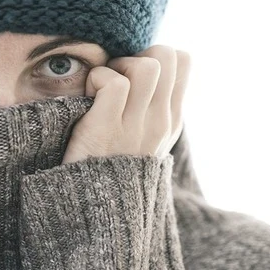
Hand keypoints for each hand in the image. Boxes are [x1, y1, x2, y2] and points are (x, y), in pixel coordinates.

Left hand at [61, 45, 190, 164]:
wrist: (94, 216)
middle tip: (115, 79)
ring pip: (146, 65)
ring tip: (100, 89)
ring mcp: (136, 127)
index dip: (154, 55)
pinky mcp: (106, 131)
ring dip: (117, 66)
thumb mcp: (140, 141)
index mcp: (170, 120)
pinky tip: (87, 100)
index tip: (131, 76)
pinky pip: (113, 83)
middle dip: (136, 55)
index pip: (183, 60)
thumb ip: (147, 108)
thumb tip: (139, 69)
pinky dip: (96, 80)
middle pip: (168, 54)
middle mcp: (160, 122)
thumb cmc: (107, 170)